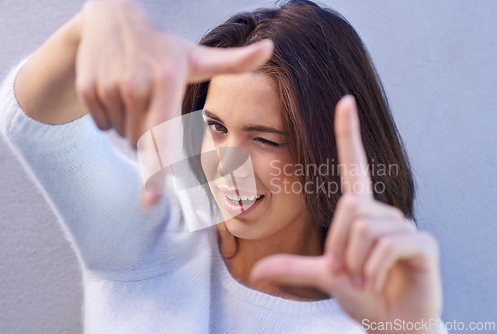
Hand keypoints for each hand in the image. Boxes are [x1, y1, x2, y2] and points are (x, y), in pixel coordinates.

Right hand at [75, 0, 272, 207]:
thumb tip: (273, 48)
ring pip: (124, 136)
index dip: (159, 169)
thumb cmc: (163, 46)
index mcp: (168, 80)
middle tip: (154, 101)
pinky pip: (104, 125)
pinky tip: (118, 89)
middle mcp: (136, 85)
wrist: (113, 15)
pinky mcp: (88, 90)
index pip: (164, 134)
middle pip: (144, 142)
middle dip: (151, 136)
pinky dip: (112, 116)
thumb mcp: (196, 56)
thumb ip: (235, 62)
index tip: (152, 202)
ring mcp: (109, 87)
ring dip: (132, 125)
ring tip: (136, 90)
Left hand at [250, 95, 441, 332]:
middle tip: (351, 271)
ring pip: (365, 229)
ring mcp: (405, 226)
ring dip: (357, 264)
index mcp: (361, 214)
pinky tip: (379, 281)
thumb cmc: (362, 294)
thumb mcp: (325, 276)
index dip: (348, 134)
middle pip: (349, 206)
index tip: (344, 101)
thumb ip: (294, 268)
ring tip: (367, 278)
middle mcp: (383, 213)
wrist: (392, 322)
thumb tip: (254, 273)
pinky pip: (388, 245)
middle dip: (340, 247)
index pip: (353, 165)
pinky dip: (374, 270)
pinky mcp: (423, 243)